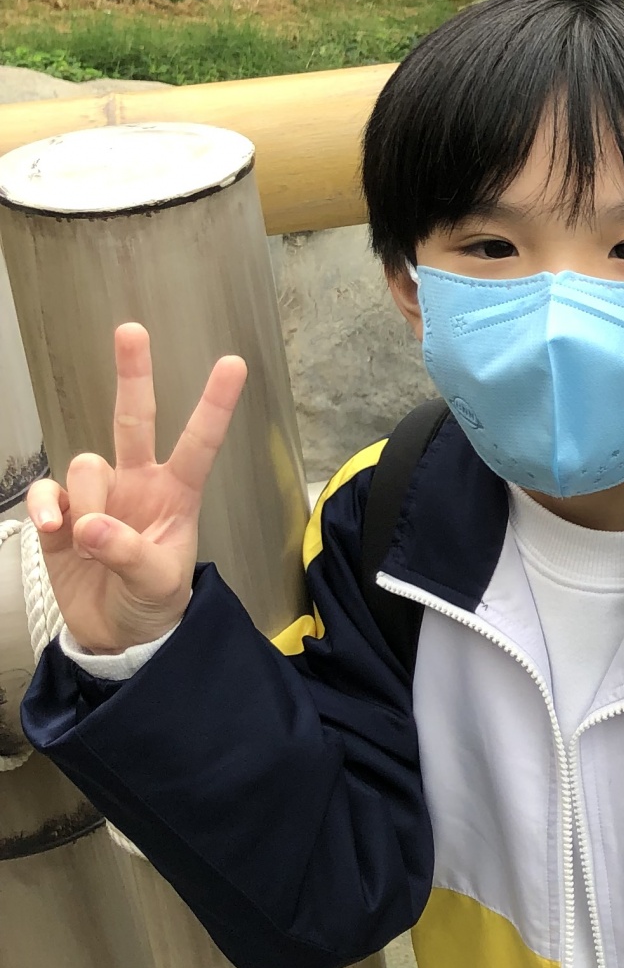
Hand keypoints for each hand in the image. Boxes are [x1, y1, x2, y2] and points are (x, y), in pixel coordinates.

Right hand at [23, 323, 246, 656]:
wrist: (118, 637)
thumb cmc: (154, 603)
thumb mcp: (157, 583)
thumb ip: (127, 553)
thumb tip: (89, 525)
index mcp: (177, 494)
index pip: (199, 442)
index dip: (214, 404)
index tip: (233, 364)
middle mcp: (138, 483)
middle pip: (134, 419)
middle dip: (133, 373)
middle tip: (132, 330)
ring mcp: (98, 495)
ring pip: (86, 466)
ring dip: (88, 503)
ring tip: (94, 546)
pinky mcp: (62, 513)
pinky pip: (49, 492)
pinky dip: (47, 508)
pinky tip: (55, 531)